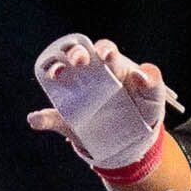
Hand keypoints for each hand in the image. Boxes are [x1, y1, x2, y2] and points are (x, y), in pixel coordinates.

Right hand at [27, 33, 177, 173]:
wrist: (132, 141)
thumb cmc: (144, 109)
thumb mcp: (154, 98)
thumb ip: (153, 83)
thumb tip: (141, 73)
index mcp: (111, 66)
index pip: (104, 51)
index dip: (103, 50)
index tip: (106, 56)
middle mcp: (89, 75)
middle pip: (77, 55)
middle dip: (75, 52)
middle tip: (78, 60)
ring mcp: (75, 95)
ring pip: (58, 76)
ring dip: (53, 70)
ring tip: (55, 75)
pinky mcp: (66, 118)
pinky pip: (50, 117)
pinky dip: (41, 118)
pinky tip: (36, 120)